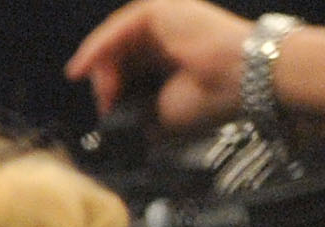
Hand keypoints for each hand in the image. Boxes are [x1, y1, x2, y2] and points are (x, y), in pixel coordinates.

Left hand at [68, 0, 251, 127]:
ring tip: (103, 92)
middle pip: (119, 52)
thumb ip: (135, 107)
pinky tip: (82, 68)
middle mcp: (169, 32)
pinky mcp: (160, 9)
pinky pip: (117, 28)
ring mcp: (166, 18)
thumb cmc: (213, 96)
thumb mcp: (162, 109)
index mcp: (173, 53)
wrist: (242, 79)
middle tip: (106, 102)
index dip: (113, 87)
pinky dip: (97, 48)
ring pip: (116, 40)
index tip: (108, 108)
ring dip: (102, 67)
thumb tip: (110, 117)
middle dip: (106, 79)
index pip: (129, 66)